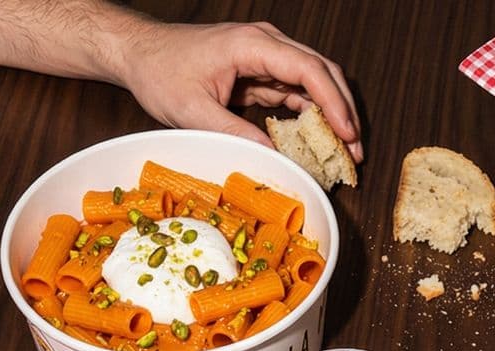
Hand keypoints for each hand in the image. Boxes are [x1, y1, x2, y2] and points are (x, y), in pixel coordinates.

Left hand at [112, 17, 361, 160]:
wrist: (139, 53)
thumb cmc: (161, 72)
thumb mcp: (194, 112)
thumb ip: (237, 134)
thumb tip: (275, 161)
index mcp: (252, 45)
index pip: (308, 69)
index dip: (333, 104)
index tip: (347, 134)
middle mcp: (265, 45)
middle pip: (322, 72)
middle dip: (344, 112)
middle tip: (355, 150)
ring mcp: (265, 58)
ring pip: (314, 82)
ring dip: (331, 116)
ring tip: (344, 151)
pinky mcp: (260, 73)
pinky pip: (296, 93)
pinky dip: (311, 117)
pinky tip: (318, 142)